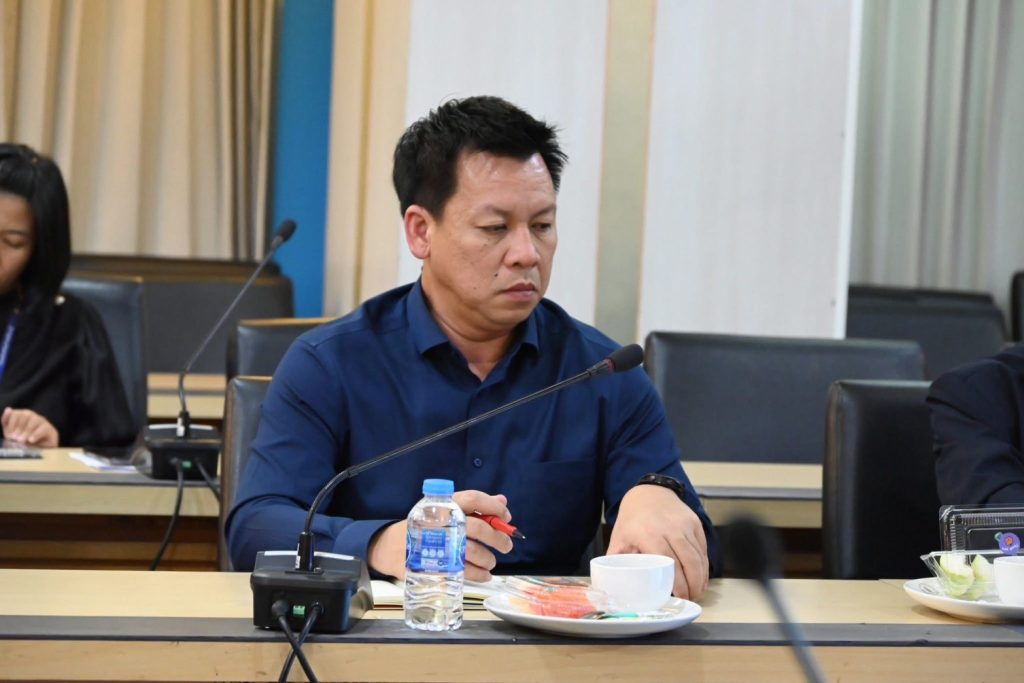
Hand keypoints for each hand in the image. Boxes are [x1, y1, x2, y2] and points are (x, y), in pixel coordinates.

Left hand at [1, 407, 58, 446]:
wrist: (35, 453)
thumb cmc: (21, 442)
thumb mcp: (10, 432)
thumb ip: (6, 421)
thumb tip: (8, 409)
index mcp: (22, 415)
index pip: (16, 413)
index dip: (11, 423)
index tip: (9, 434)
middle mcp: (33, 416)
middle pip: (26, 415)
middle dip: (19, 427)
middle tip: (15, 438)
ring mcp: (43, 422)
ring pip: (35, 420)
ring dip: (27, 431)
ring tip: (21, 440)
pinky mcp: (51, 430)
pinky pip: (44, 428)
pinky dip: (36, 434)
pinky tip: (31, 440)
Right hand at [367, 490, 513, 581]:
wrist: (389, 547)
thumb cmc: (423, 527)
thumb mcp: (445, 511)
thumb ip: (474, 507)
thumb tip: (502, 501)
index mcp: (444, 504)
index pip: (474, 498)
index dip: (494, 507)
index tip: (506, 517)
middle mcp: (441, 522)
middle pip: (478, 528)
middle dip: (497, 538)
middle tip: (506, 545)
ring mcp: (437, 544)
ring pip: (473, 552)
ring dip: (489, 559)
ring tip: (491, 562)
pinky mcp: (434, 565)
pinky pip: (464, 571)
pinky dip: (479, 574)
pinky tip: (484, 574)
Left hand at [607, 484, 708, 599]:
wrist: (649, 492)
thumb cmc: (633, 519)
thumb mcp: (619, 538)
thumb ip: (616, 561)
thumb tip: (612, 585)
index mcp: (649, 534)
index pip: (670, 563)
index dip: (678, 584)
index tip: (679, 598)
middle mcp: (671, 528)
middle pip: (689, 562)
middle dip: (693, 585)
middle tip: (690, 599)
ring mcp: (685, 524)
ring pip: (699, 556)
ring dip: (701, 578)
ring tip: (697, 592)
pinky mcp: (695, 523)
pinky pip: (703, 548)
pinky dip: (704, 565)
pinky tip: (701, 577)